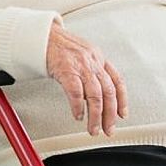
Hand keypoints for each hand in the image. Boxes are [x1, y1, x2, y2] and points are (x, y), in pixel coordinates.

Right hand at [46, 21, 126, 135]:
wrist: (42, 36)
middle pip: (109, 92)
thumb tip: (98, 94)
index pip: (117, 81)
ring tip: (93, 128)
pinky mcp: (66, 70)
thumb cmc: (60, 46)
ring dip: (96, 116)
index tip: (122, 115)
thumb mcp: (83, 54)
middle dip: (110, 115)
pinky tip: (78, 115)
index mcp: (99, 58)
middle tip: (108, 129)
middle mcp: (93, 62)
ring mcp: (80, 66)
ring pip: (95, 95)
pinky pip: (76, 92)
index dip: (122, 100)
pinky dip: (78, 107)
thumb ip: (92, 71)